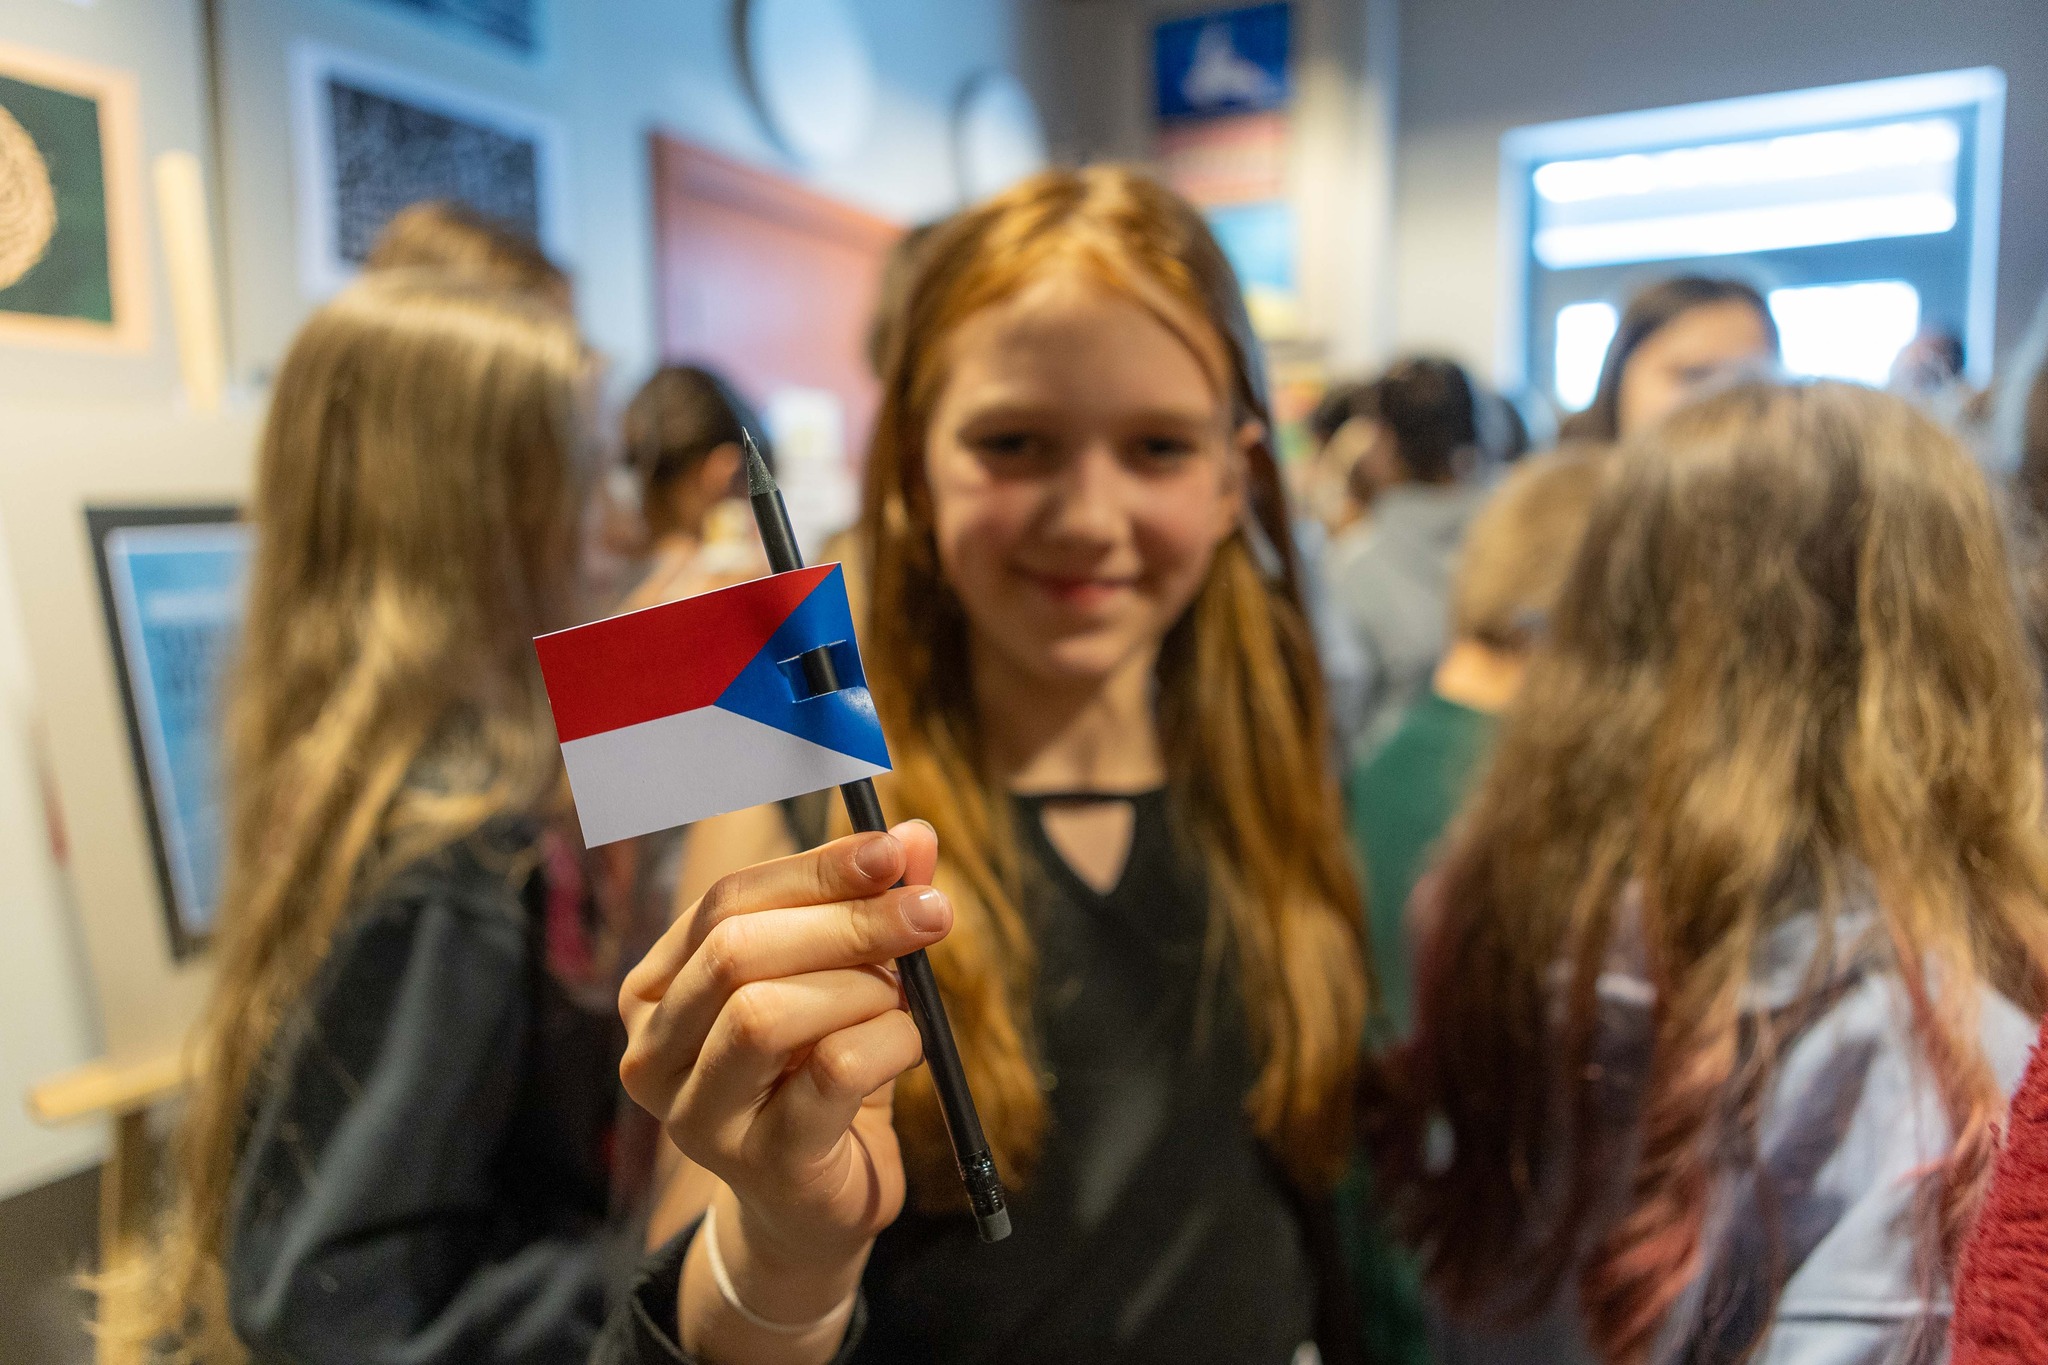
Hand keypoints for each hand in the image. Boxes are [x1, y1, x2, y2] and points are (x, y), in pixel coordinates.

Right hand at [619, 823, 946, 1316]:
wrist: (816, 1206)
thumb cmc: (820, 1076)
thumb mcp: (843, 979)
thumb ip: (868, 906)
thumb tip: (915, 835)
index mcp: (657, 989)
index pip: (725, 902)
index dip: (815, 869)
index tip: (893, 850)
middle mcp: (654, 1052)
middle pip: (737, 950)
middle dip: (846, 920)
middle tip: (930, 912)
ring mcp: (697, 1115)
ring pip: (766, 1014)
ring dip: (859, 988)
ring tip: (900, 997)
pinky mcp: (760, 1162)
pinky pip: (830, 1072)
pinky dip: (887, 1041)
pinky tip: (908, 1044)